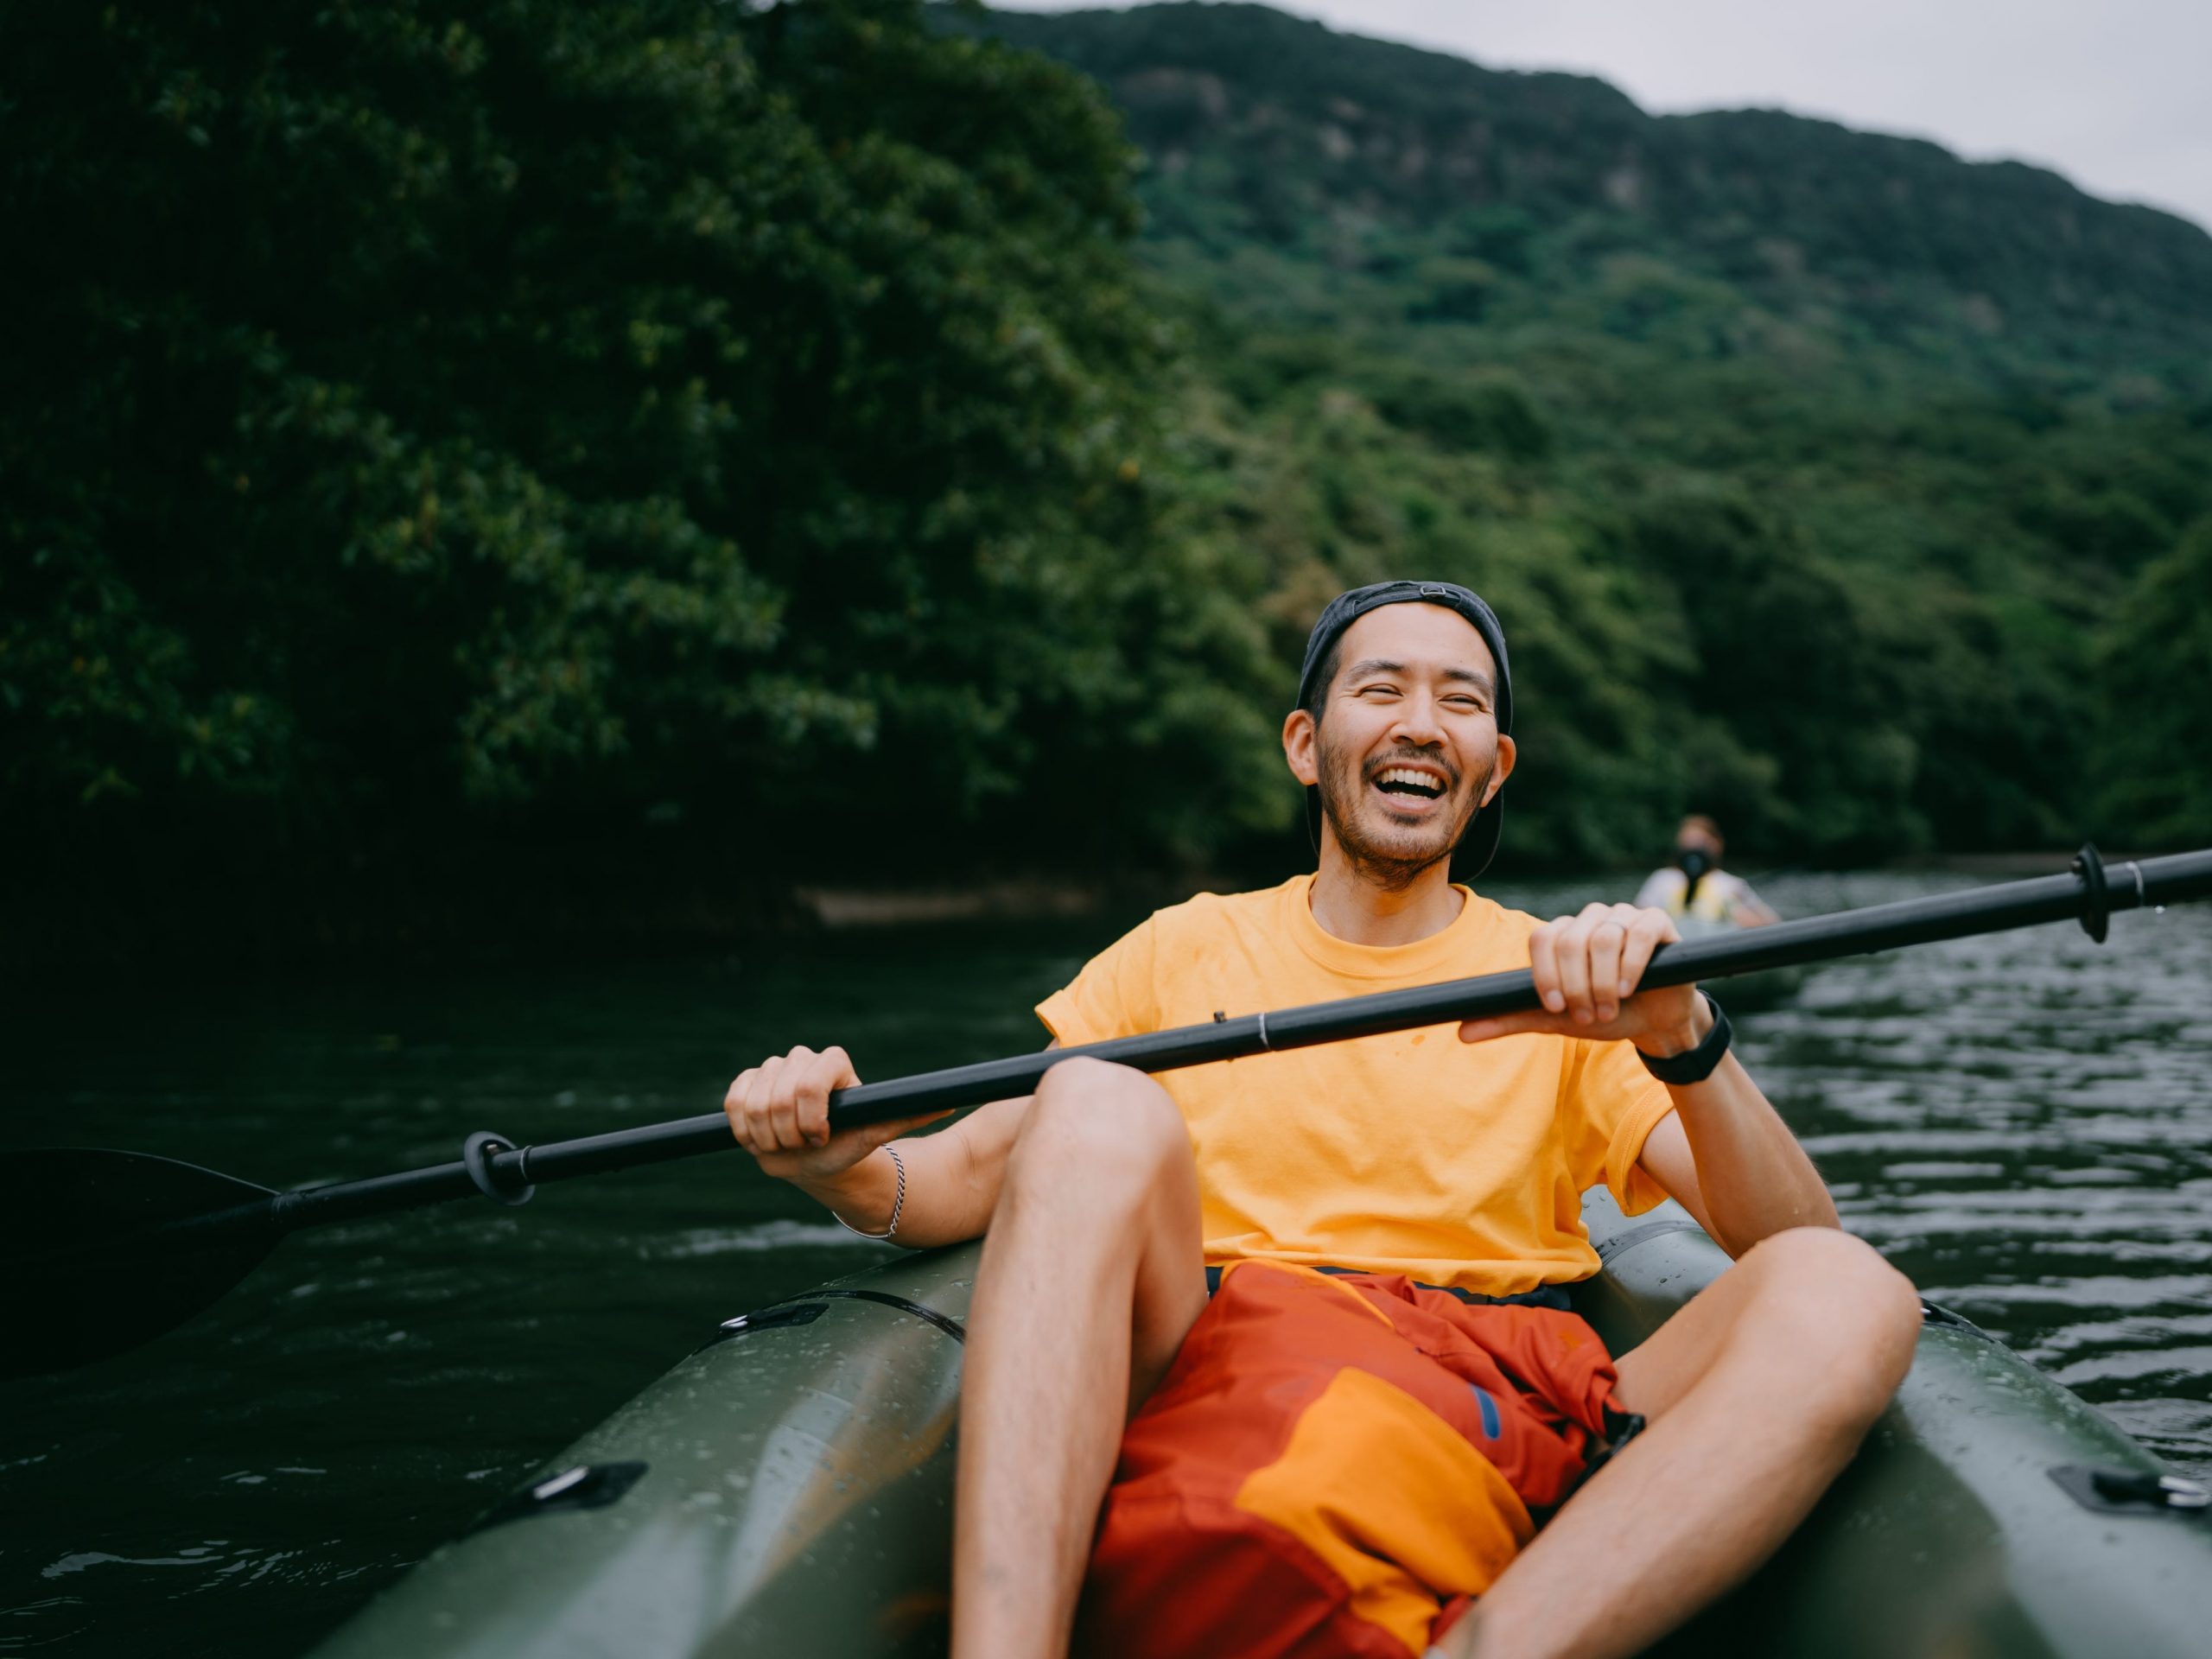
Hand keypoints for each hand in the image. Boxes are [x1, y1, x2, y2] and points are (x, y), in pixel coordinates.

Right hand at [723, 1045, 944, 1186]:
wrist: (817, 1157)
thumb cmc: (850, 1144)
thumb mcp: (878, 1133)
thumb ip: (908, 1114)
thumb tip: (951, 1102)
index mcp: (833, 1063)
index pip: (812, 1079)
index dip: (812, 1115)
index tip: (820, 1138)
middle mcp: (801, 1059)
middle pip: (781, 1093)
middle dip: (790, 1132)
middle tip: (805, 1146)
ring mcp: (771, 1070)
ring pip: (755, 1101)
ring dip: (767, 1135)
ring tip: (786, 1145)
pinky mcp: (745, 1083)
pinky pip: (734, 1102)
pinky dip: (743, 1129)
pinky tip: (761, 1139)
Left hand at [1457, 903, 1706, 1056]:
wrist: (1654, 1022)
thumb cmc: (1603, 1014)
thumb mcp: (1554, 1020)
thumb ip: (1511, 1019)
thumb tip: (1462, 1033)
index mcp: (1562, 935)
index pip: (1541, 939)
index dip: (1545, 975)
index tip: (1556, 1007)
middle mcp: (1590, 919)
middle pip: (1571, 940)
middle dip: (1577, 985)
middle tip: (1588, 1015)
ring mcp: (1623, 916)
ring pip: (1603, 937)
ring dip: (1604, 982)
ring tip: (1609, 1009)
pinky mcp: (1655, 921)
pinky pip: (1638, 933)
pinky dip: (1631, 966)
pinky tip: (1630, 989)